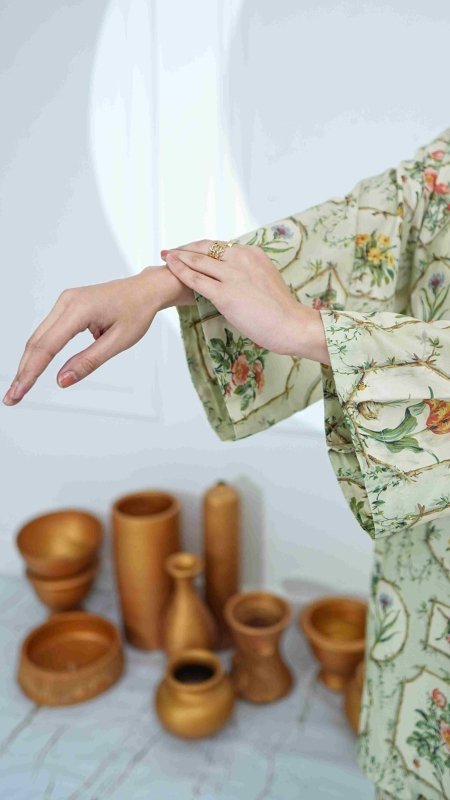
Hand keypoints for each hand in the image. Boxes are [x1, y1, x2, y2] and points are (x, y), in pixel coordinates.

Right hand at [2, 266, 193, 405]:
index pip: (47, 346)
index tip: (18, 392)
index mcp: (80, 309)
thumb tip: (62, 380)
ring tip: (20, 387)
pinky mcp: (67, 306)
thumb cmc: (137, 312)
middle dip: (23, 371)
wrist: (145, 290)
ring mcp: (65, 302)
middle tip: (12, 397)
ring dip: (28, 363)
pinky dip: (38, 351)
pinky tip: (32, 368)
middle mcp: (67, 301)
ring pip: (38, 337)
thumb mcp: (118, 342)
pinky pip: (47, 331)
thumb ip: (89, 361)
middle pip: (36, 342)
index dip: (30, 372)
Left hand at [161, 240, 329, 363]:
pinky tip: (169, 267)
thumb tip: (238, 280)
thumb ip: (250, 275)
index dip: (201, 247)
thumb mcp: (266, 281)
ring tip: (165, 256)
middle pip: (205, 248)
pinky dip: (180, 271)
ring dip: (178, 257)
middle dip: (185, 248)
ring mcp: (232, 275)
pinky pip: (196, 279)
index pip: (220, 246)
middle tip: (171, 250)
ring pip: (198, 261)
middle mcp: (241, 258)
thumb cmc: (281, 310)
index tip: (189, 249)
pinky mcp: (225, 294)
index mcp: (252, 253)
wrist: (291, 324)